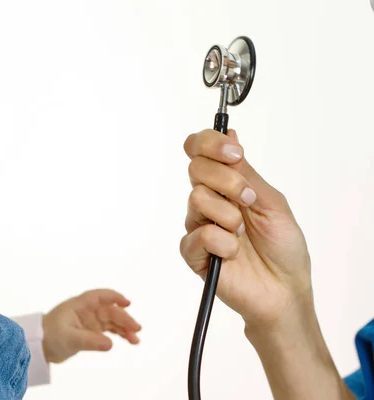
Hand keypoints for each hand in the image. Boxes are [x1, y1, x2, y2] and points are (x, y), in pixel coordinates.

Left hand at [42, 289, 140, 363]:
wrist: (39, 346)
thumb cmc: (49, 336)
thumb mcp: (69, 338)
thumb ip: (90, 341)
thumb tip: (110, 344)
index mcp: (80, 305)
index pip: (100, 296)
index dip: (114, 297)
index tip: (127, 303)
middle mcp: (87, 311)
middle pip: (110, 311)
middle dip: (124, 319)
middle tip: (136, 330)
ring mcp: (90, 321)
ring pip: (112, 321)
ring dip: (125, 328)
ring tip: (136, 340)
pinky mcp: (91, 332)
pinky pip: (109, 330)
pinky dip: (119, 334)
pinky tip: (128, 340)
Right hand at [180, 129, 312, 331]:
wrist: (284, 290)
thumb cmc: (283, 247)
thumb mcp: (272, 202)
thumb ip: (247, 172)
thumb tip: (231, 134)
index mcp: (225, 184)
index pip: (201, 150)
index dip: (210, 143)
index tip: (234, 152)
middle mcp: (209, 201)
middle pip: (195, 169)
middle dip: (226, 180)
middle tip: (247, 199)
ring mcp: (199, 226)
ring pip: (196, 199)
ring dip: (228, 215)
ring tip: (242, 233)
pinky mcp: (193, 253)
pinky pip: (197, 235)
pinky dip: (221, 242)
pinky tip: (233, 253)